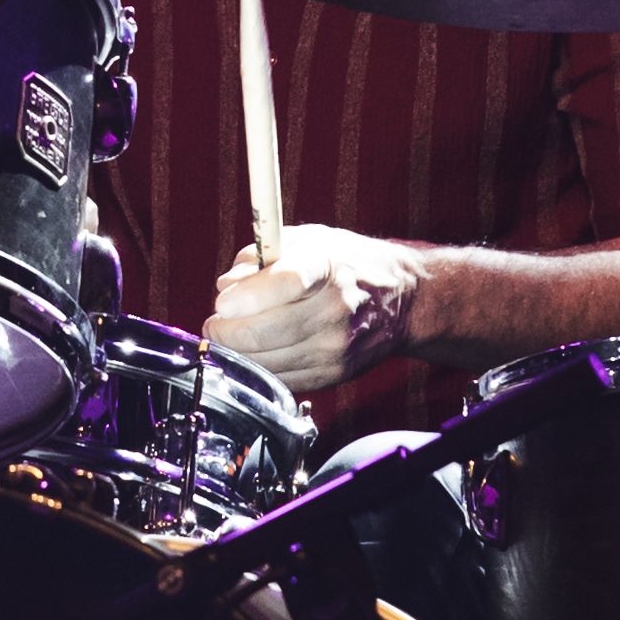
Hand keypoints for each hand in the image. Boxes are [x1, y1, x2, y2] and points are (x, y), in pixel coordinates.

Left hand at [203, 223, 428, 395]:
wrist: (403, 299)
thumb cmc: (347, 263)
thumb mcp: (308, 240)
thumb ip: (260, 255)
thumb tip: (226, 286)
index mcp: (327, 265)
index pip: (283, 283)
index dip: (244, 297)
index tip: (222, 302)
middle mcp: (335, 308)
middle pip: (264, 332)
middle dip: (225, 332)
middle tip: (215, 324)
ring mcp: (336, 346)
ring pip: (266, 362)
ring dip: (236, 354)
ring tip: (232, 337)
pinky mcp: (334, 374)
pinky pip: (281, 379)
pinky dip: (259, 369)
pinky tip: (257, 352)